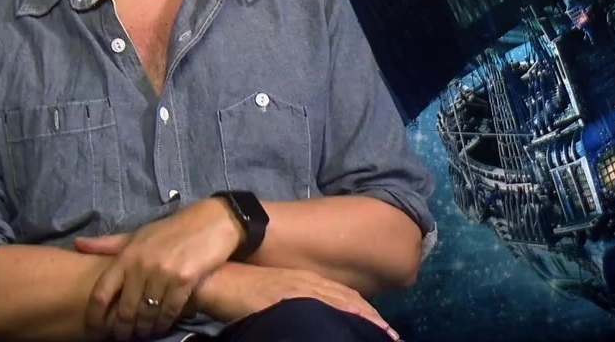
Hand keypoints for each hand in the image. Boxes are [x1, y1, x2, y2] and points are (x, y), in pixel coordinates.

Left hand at [75, 198, 242, 339]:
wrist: (212, 222)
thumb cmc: (171, 229)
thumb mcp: (139, 234)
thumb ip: (109, 244)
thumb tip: (78, 244)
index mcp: (127, 255)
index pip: (101, 292)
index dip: (95, 316)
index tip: (95, 330)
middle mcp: (141, 265)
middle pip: (124, 310)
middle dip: (122, 329)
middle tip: (124, 337)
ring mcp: (163, 273)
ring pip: (146, 314)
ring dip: (144, 329)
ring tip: (143, 333)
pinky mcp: (184, 280)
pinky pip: (169, 311)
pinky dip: (164, 323)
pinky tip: (162, 325)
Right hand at [193, 263, 399, 339]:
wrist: (221, 278)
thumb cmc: (242, 287)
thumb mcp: (273, 294)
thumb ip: (291, 303)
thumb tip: (302, 317)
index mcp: (306, 282)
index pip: (343, 299)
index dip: (365, 313)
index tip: (384, 328)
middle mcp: (310, 283)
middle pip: (349, 302)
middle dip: (372, 319)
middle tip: (393, 336)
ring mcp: (303, 289)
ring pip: (343, 304)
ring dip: (366, 320)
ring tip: (386, 335)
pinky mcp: (293, 296)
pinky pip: (326, 305)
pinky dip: (346, 315)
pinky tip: (359, 325)